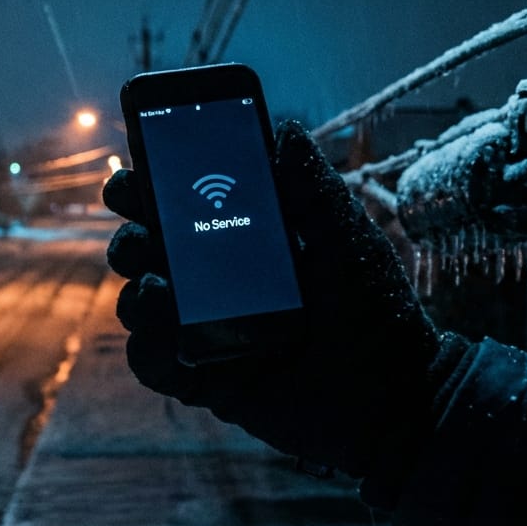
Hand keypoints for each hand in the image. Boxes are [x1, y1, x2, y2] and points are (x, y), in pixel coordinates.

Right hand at [104, 120, 465, 484]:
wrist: (398, 395)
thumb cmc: (378, 311)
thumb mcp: (348, 241)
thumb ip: (315, 189)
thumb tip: (286, 130)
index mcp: (242, 244)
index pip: (180, 209)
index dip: (146, 190)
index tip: (132, 178)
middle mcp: (213, 285)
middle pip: (145, 254)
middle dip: (129, 240)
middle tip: (140, 239)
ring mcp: (204, 333)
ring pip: (140, 306)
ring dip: (135, 294)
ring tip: (156, 288)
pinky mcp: (205, 382)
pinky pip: (154, 366)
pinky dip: (147, 352)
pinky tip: (164, 340)